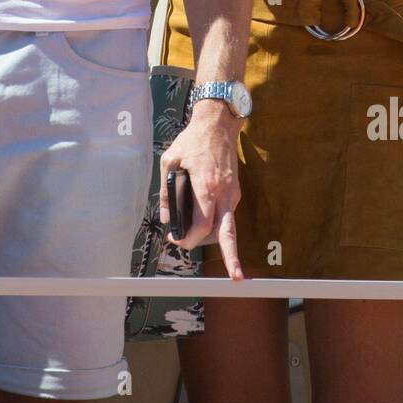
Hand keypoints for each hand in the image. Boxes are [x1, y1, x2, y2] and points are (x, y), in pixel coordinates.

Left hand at [159, 104, 242, 279]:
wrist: (218, 124)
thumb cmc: (193, 141)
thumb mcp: (170, 161)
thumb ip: (167, 191)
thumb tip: (168, 217)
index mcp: (207, 188)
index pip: (203, 226)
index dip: (190, 239)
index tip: (177, 240)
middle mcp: (224, 194)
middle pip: (229, 234)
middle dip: (233, 258)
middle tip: (235, 278)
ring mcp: (232, 193)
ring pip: (227, 226)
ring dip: (213, 238)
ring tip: (191, 238)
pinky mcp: (235, 191)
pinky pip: (227, 214)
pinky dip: (216, 223)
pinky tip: (202, 223)